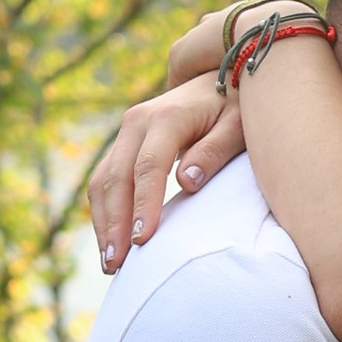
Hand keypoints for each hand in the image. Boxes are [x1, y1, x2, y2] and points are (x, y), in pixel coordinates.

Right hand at [86, 74, 240, 271]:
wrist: (219, 76)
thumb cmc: (236, 106)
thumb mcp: (238, 125)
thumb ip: (215, 152)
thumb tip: (187, 182)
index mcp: (166, 117)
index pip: (149, 167)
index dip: (144, 205)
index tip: (143, 241)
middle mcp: (137, 122)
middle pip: (116, 177)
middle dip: (114, 224)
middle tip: (117, 265)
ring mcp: (126, 131)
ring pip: (103, 180)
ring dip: (104, 222)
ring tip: (110, 263)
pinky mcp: (123, 142)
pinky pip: (105, 179)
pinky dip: (104, 211)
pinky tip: (111, 240)